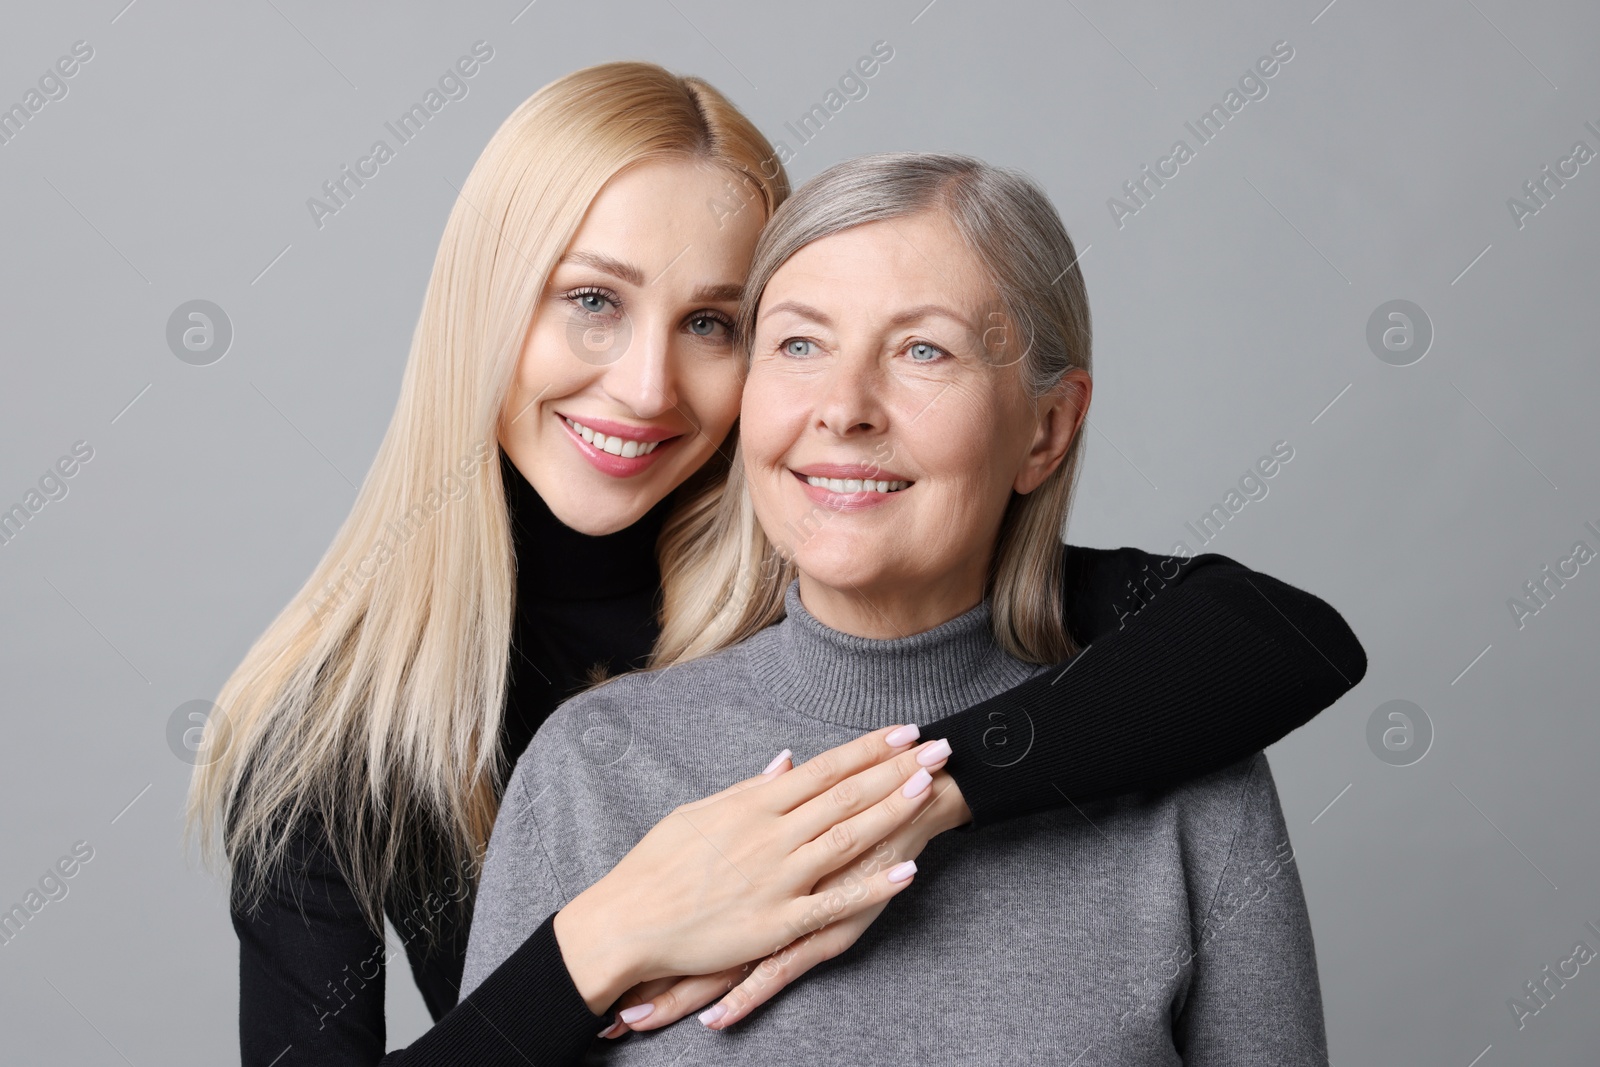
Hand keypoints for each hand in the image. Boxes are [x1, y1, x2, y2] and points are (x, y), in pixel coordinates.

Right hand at [553, 723, 952, 1013]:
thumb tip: (788, 762)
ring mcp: (778, 878)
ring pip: (847, 838)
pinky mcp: (777, 922)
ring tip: (929, 789)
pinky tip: (907, 871)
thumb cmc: (657, 866)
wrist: (628, 922)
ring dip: (891, 811)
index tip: (906, 731)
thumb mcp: (700, 813)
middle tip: (939, 749)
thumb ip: (749, 789)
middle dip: (897, 769)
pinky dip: (873, 887)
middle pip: (846, 795)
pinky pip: (834, 903)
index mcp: (754, 805)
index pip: (825, 768)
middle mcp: (772, 835)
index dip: (869, 749)